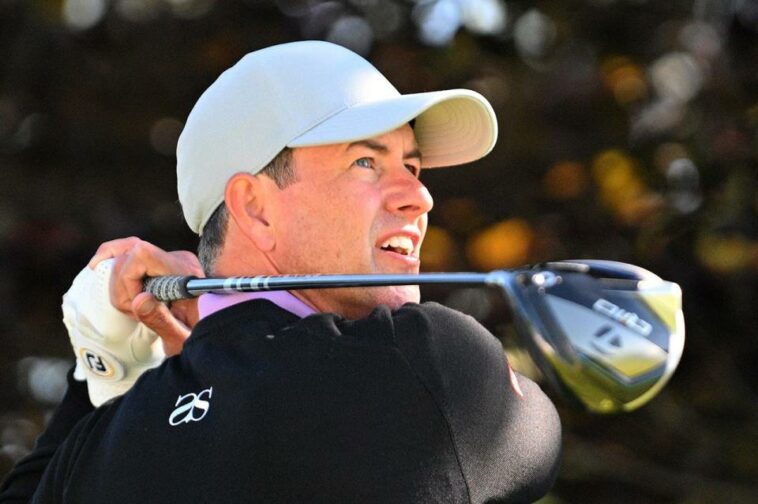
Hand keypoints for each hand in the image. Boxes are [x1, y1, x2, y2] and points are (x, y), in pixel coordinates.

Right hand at [89, 237, 203, 354]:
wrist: (213, 340)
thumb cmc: (197, 340)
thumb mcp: (180, 338)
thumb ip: (161, 320)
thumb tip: (138, 299)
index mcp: (186, 275)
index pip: (142, 255)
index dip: (127, 281)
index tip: (135, 308)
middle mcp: (179, 261)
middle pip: (129, 253)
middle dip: (120, 286)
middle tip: (133, 313)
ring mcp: (170, 260)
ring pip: (126, 252)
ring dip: (118, 282)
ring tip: (132, 308)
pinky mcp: (161, 264)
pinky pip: (130, 253)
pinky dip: (115, 262)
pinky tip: (99, 269)